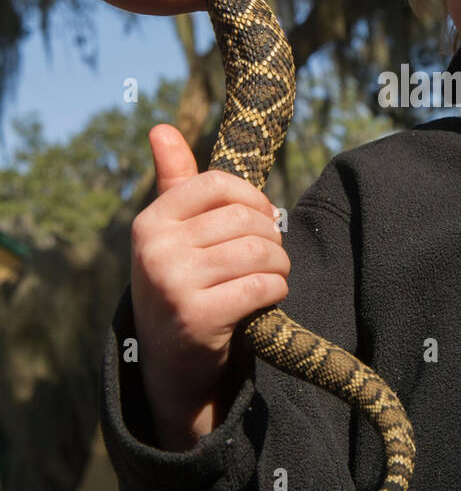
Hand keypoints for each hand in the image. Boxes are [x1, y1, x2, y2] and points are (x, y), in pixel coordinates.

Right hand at [131, 125, 290, 417]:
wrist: (170, 363)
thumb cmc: (180, 284)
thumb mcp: (171, 235)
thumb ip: (173, 182)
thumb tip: (160, 128)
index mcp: (151, 222)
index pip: (217, 184)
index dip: (253, 198)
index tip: (262, 217)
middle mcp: (156, 249)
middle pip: (244, 220)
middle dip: (271, 236)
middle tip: (271, 254)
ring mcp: (174, 283)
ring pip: (257, 252)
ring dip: (279, 264)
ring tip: (273, 274)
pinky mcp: (198, 317)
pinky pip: (260, 286)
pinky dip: (275, 290)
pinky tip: (267, 298)